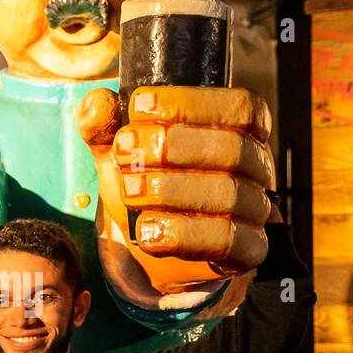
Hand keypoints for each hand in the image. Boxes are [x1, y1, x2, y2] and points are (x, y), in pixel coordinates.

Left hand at [76, 84, 275, 282]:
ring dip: (171, 190)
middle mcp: (256, 166)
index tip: (141, 106)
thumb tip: (96, 105)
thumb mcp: (124, 150)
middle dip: (173, 146)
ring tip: (130, 191)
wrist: (156, 241)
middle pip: (232, 148)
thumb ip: (106, 126)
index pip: (238, 107)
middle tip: (126, 151)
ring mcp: (255, 209)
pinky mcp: (248, 249)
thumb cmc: (149, 182)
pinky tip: (147, 231)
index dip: (191, 103)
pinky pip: (226, 241)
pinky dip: (182, 234)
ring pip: (228, 194)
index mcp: (241, 128)